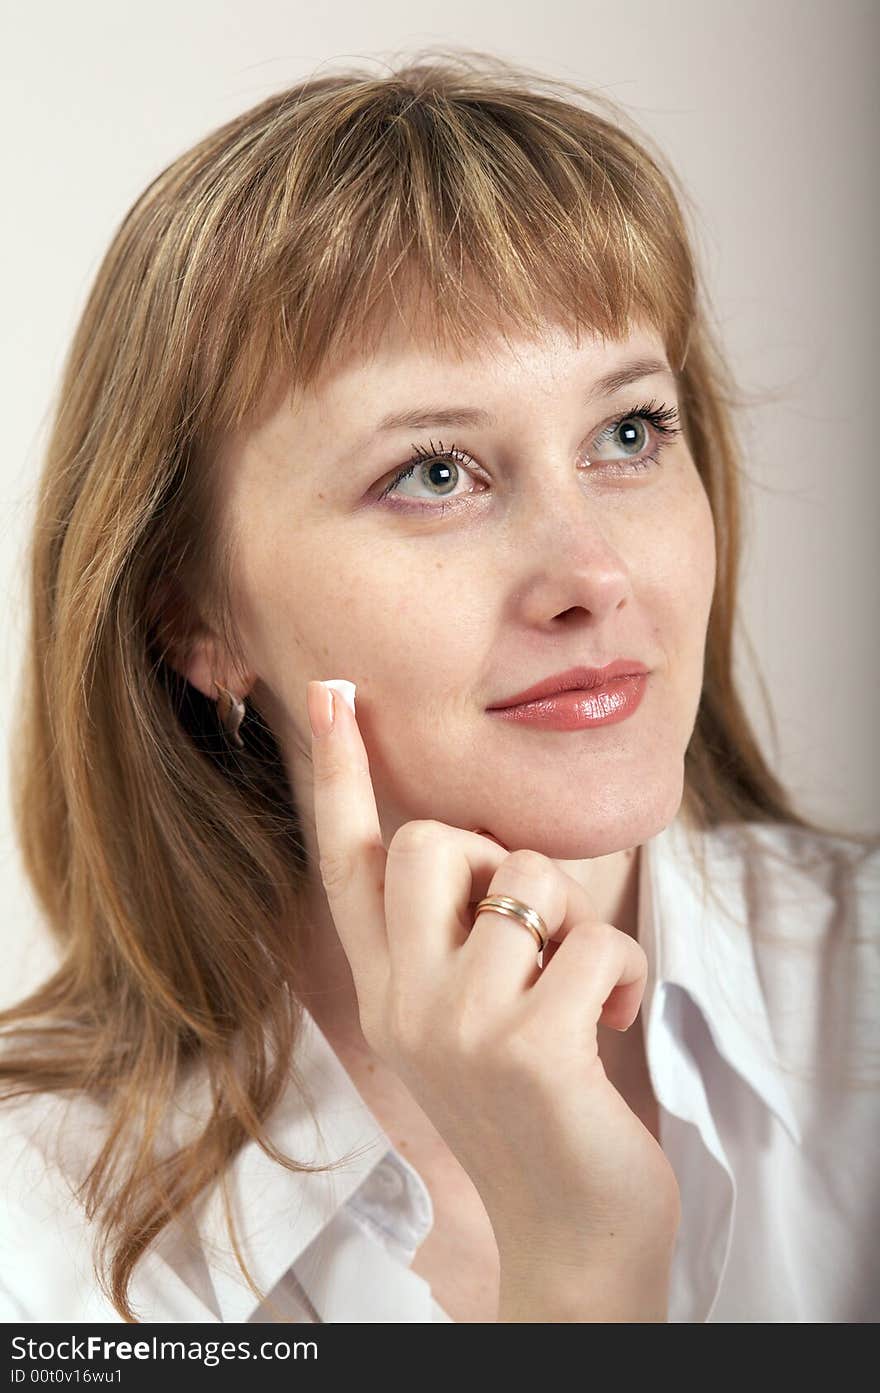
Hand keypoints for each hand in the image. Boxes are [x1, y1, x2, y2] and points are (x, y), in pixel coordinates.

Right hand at [307, 680, 680, 1290]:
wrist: (568, 1236)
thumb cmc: (532, 1110)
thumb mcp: (463, 1023)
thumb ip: (449, 942)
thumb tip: (486, 851)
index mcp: (385, 989)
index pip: (346, 861)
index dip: (342, 772)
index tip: (334, 691)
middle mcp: (404, 1001)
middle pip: (434, 841)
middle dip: (501, 859)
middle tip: (529, 934)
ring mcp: (460, 1027)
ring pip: (530, 881)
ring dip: (581, 931)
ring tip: (580, 996)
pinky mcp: (530, 1049)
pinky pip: (597, 942)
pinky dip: (627, 975)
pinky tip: (611, 1027)